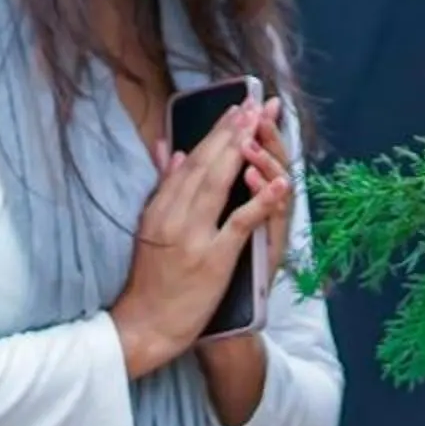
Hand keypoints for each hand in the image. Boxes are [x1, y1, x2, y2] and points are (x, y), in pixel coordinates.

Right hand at [110, 99, 287, 379]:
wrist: (145, 324)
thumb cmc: (151, 280)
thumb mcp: (150, 228)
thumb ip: (163, 188)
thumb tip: (170, 150)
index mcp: (161, 207)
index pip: (191, 160)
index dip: (215, 131)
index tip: (235, 107)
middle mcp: (174, 215)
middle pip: (205, 164)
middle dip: (231, 129)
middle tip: (252, 101)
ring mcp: (193, 236)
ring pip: (218, 184)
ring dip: (241, 150)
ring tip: (260, 122)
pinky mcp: (212, 259)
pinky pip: (239, 223)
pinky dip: (259, 201)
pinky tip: (278, 182)